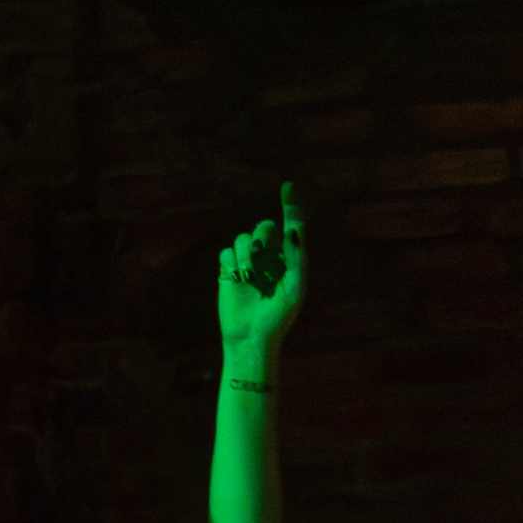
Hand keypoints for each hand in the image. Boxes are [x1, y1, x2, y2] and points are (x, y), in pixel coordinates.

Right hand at [215, 183, 305, 368]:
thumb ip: (297, 257)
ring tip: (250, 278)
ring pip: (243, 239)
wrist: (251, 337)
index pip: (291, 224)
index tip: (288, 185)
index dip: (290, 204)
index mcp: (289, 258)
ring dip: (246, 257)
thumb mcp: (295, 288)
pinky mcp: (228, 271)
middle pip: (263, 227)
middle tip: (262, 259)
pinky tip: (237, 280)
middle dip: (262, 239)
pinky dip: (231, 264)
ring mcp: (248, 263)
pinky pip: (226, 253)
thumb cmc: (279, 317)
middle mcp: (269, 257)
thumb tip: (292, 229)